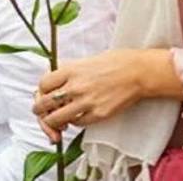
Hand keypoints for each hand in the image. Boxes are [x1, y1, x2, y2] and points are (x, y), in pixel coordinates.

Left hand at [32, 49, 179, 138]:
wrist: (142, 72)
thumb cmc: (120, 61)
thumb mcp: (90, 59)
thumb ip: (72, 70)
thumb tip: (57, 81)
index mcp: (72, 70)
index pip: (42, 85)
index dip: (41, 91)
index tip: (44, 94)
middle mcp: (76, 86)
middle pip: (43, 105)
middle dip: (40, 110)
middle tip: (43, 112)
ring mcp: (86, 102)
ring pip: (55, 119)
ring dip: (53, 122)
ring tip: (58, 121)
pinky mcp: (98, 114)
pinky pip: (77, 124)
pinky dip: (74, 123)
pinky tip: (78, 118)